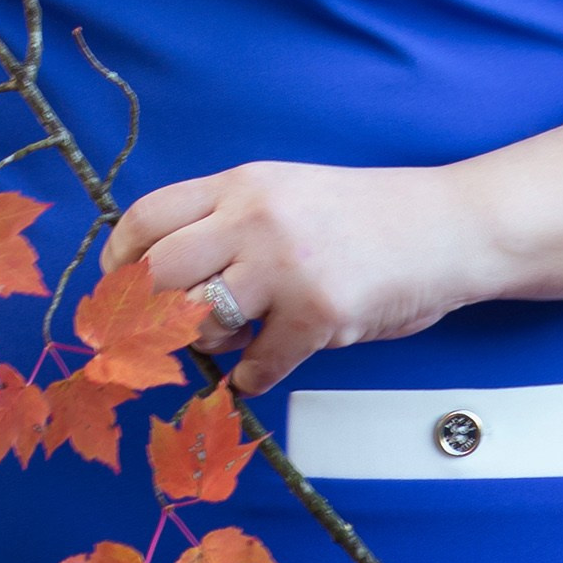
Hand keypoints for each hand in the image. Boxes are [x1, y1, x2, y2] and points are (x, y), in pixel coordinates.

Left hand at [104, 160, 494, 398]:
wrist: (446, 227)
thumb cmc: (363, 216)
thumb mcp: (286, 193)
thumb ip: (229, 221)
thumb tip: (162, 277)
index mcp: (242, 184)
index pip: (148, 217)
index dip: (119, 260)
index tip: (116, 289)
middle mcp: (256, 218)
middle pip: (160, 273)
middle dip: (149, 313)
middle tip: (156, 335)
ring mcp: (287, 267)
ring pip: (200, 322)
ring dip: (205, 343)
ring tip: (231, 340)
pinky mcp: (320, 314)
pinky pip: (258, 365)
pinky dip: (254, 377)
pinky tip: (264, 369)